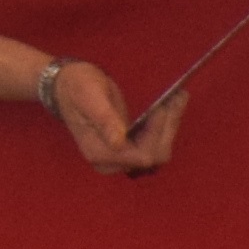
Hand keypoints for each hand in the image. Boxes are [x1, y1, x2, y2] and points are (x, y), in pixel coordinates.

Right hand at [40, 61, 185, 180]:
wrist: (69, 87)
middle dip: (168, 127)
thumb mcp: (90, 97)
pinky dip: (167, 124)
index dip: (155, 134)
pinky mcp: (130, 148)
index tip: (161, 107)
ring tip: (179, 96)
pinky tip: (174, 103)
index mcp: (99, 152)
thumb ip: (104, 119)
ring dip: (171, 124)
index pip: (140, 156)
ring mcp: (122, 157)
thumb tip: (118, 142)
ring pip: (159, 150)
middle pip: (155, 156)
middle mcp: (111, 162)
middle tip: (178, 96)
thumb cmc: (77, 88)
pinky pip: (155, 143)